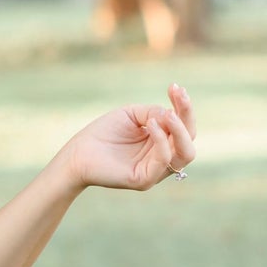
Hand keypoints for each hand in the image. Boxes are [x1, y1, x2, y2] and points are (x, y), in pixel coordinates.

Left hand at [64, 82, 196, 191]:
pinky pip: (163, 161)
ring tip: (167, 114)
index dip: (184, 107)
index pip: (184, 126)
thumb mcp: (132, 115)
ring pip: (185, 153)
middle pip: (189, 138)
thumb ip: (154, 112)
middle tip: (178, 95)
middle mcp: (163, 157)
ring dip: (179, 129)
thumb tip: (173, 114)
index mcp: (163, 142)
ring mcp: (155, 170)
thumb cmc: (104, 133)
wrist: (77, 153)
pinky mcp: (145, 180)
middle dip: (186, 115)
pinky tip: (150, 125)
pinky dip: (161, 140)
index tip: (175, 87)